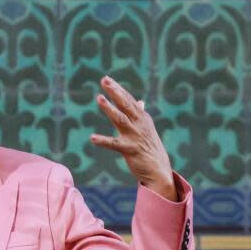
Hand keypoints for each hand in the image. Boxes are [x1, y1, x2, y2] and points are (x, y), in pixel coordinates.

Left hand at [90, 76, 176, 200]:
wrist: (159, 170)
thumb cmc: (149, 148)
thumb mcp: (146, 128)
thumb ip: (139, 114)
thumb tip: (139, 101)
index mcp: (142, 118)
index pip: (128, 100)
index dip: (118, 89)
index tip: (107, 79)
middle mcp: (140, 124)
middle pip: (125, 104)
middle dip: (115, 92)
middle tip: (104, 80)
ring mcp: (135, 136)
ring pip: (120, 119)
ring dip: (109, 108)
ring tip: (99, 98)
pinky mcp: (129, 150)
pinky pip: (113, 144)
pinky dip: (103, 141)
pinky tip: (92, 138)